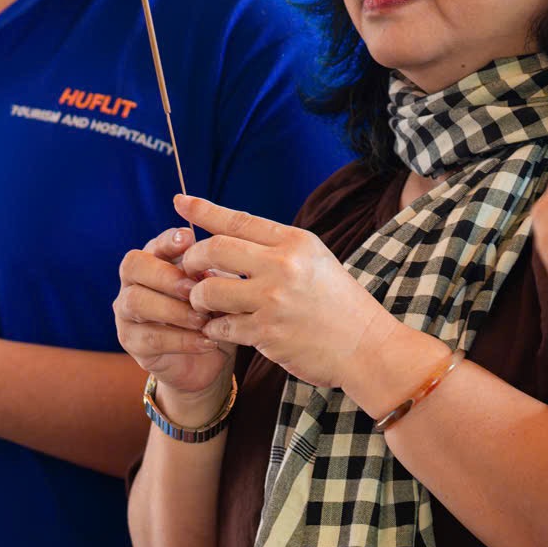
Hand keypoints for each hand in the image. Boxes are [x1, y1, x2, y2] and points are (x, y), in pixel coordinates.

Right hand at [115, 224, 231, 418]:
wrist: (211, 354)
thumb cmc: (215, 309)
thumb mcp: (221, 287)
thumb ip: (215, 270)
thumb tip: (219, 256)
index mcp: (156, 260)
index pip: (154, 243)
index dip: (170, 241)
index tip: (190, 241)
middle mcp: (134, 282)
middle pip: (133, 266)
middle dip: (165, 275)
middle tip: (195, 289)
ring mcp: (127, 312)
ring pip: (136, 302)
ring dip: (173, 310)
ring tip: (203, 319)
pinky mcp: (131, 341)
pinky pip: (149, 338)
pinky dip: (181, 340)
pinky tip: (207, 342)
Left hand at [172, 194, 394, 391]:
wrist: (367, 346)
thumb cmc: (339, 304)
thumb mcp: (316, 260)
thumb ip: (276, 249)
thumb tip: (229, 237)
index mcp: (296, 242)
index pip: (239, 220)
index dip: (203, 210)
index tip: (180, 201)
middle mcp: (284, 266)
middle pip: (214, 249)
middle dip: (192, 259)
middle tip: (189, 269)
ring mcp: (274, 301)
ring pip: (209, 291)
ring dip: (198, 298)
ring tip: (204, 304)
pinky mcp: (267, 334)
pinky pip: (221, 327)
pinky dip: (215, 328)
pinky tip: (221, 329)